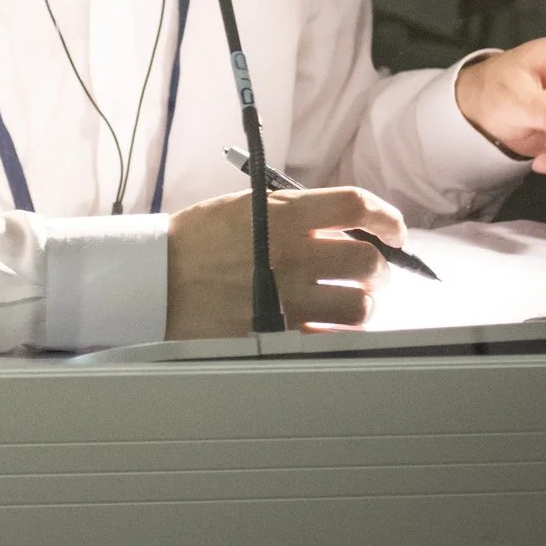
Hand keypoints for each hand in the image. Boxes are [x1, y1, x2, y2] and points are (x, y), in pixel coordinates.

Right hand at [166, 185, 401, 337]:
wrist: (153, 278)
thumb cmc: (194, 241)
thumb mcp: (241, 207)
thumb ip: (291, 213)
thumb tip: (339, 226)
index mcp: (281, 214)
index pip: (355, 207)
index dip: (386, 218)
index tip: (392, 231)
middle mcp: (290, 253)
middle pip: (368, 261)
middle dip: (376, 268)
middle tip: (366, 274)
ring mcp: (286, 296)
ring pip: (358, 306)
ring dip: (361, 304)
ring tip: (348, 304)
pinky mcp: (277, 332)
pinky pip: (329, 338)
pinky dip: (335, 333)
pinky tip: (324, 327)